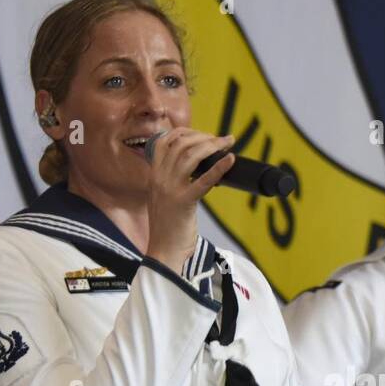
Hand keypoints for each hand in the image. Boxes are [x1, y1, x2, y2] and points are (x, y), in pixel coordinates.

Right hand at [143, 129, 235, 270]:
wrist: (163, 252)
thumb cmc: (168, 227)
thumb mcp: (164, 197)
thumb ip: (173, 181)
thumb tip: (196, 169)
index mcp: (154, 175)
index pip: (166, 141)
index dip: (187, 132)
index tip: (204, 135)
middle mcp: (159, 178)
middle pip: (181, 145)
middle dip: (204, 137)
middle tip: (222, 140)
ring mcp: (169, 190)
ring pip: (190, 156)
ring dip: (212, 146)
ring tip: (227, 144)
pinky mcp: (183, 203)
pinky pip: (202, 180)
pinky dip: (218, 168)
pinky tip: (230, 160)